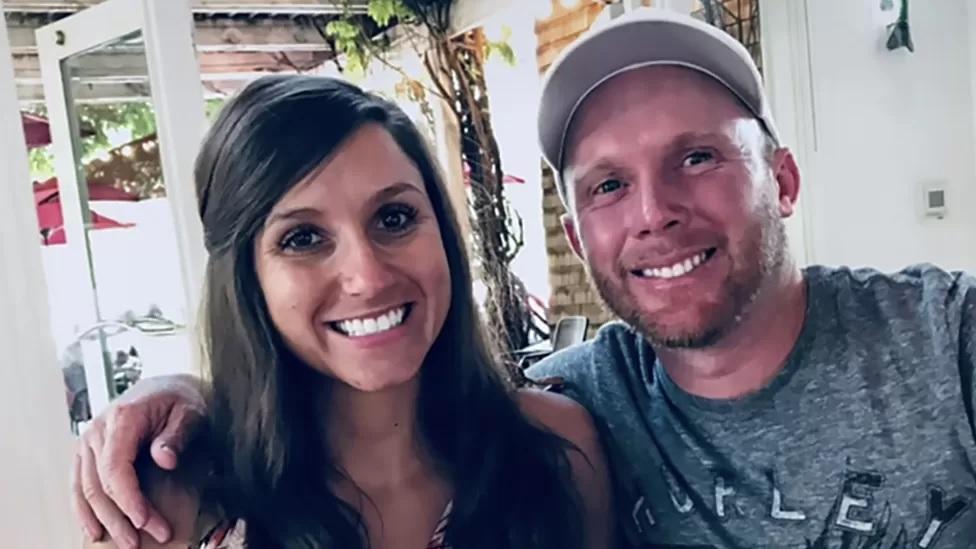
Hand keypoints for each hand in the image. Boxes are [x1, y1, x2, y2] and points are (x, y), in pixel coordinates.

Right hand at [72, 374, 206, 547]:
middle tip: (140, 543)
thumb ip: (178, 434)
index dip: (128, 499)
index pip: (115, 468)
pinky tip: (95, 530)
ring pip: (86, 489)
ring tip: (124, 542)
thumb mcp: (191, 411)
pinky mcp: (89, 450)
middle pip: (99, 484)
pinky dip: (85, 509)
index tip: (146, 522)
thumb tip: (165, 459)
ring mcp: (89, 440)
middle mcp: (98, 429)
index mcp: (123, 417)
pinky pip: (80, 484)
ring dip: (103, 520)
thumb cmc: (183, 399)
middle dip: (120, 518)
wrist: (170, 387)